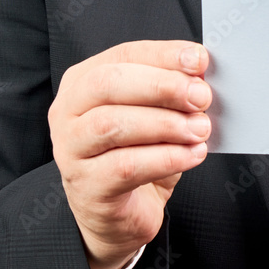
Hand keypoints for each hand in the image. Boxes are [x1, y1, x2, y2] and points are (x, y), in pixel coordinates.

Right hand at [49, 40, 211, 268]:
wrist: (120, 213)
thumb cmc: (138, 153)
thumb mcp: (155, 114)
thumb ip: (171, 91)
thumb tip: (201, 76)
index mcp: (83, 82)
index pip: (123, 56)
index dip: (163, 55)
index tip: (200, 60)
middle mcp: (68, 112)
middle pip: (108, 84)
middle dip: (161, 86)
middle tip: (201, 97)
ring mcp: (71, 150)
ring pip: (113, 125)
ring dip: (165, 124)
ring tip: (200, 129)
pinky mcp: (87, 186)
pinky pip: (126, 166)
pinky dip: (166, 158)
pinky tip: (192, 155)